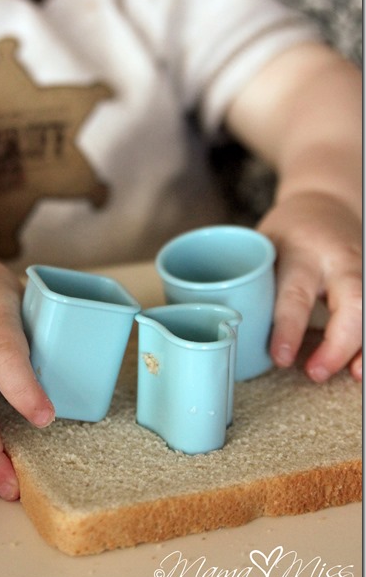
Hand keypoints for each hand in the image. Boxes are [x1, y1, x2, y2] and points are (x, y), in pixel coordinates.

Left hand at [259, 191, 361, 381]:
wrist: (325, 201)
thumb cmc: (286, 231)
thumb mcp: (263, 245)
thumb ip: (253, 281)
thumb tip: (224, 328)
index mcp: (302, 252)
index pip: (295, 295)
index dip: (288, 329)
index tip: (280, 358)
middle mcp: (339, 261)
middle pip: (351, 303)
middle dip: (337, 344)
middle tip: (315, 373)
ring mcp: (362, 269)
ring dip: (361, 347)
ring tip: (351, 375)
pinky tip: (358, 366)